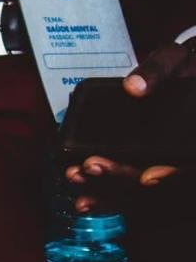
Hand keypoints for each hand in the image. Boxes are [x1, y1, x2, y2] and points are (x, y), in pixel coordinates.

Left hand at [65, 40, 194, 211]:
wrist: (187, 71)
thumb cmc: (184, 66)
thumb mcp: (177, 60)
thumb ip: (159, 71)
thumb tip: (133, 88)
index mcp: (191, 139)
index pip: (190, 165)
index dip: (175, 177)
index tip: (148, 178)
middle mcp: (182, 154)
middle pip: (162, 181)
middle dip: (125, 178)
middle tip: (90, 167)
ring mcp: (166, 163)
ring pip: (145, 191)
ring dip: (112, 193)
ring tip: (77, 179)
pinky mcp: (148, 167)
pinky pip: (131, 187)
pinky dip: (110, 195)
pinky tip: (86, 201)